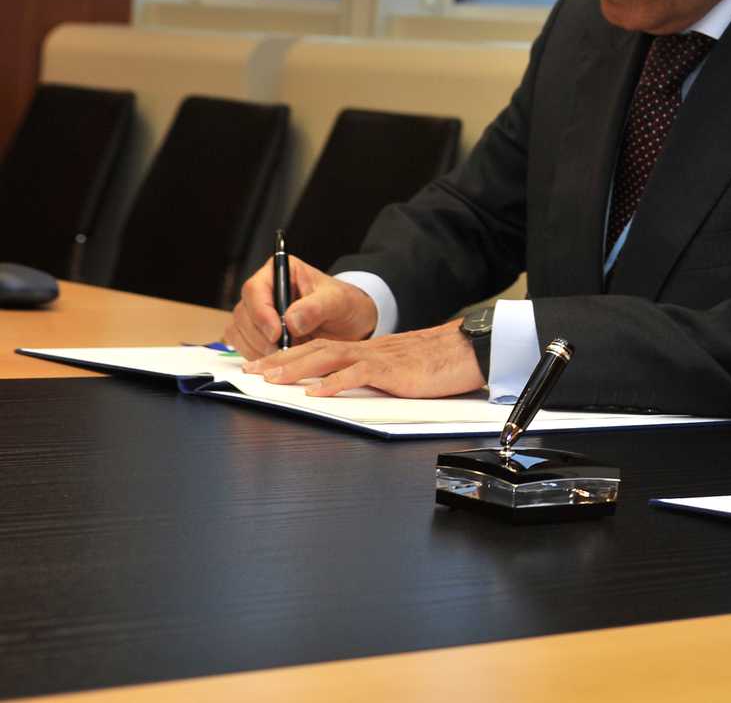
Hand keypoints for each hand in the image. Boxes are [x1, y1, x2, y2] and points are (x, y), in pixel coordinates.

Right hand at [220, 257, 378, 358]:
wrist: (350, 325)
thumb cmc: (345, 305)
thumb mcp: (339, 302)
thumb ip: (316, 307)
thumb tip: (291, 320)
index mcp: (280, 272)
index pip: (255, 289)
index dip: (261, 313)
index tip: (277, 334)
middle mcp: (264, 291)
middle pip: (243, 314)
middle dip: (261, 336)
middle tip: (285, 349)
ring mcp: (257, 313)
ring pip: (239, 332)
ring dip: (259, 349)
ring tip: (288, 353)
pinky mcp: (255, 334)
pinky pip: (243, 347)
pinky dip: (258, 357)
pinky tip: (280, 358)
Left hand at [242, 321, 483, 397]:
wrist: (469, 351)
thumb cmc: (439, 363)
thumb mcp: (399, 369)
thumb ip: (373, 375)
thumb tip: (347, 389)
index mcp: (368, 350)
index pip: (320, 348)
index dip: (289, 356)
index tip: (263, 367)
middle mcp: (368, 350)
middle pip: (316, 349)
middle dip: (280, 361)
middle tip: (251, 371)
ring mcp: (379, 358)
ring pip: (330, 358)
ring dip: (297, 368)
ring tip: (272, 379)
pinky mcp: (393, 371)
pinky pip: (359, 374)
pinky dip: (335, 383)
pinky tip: (317, 393)